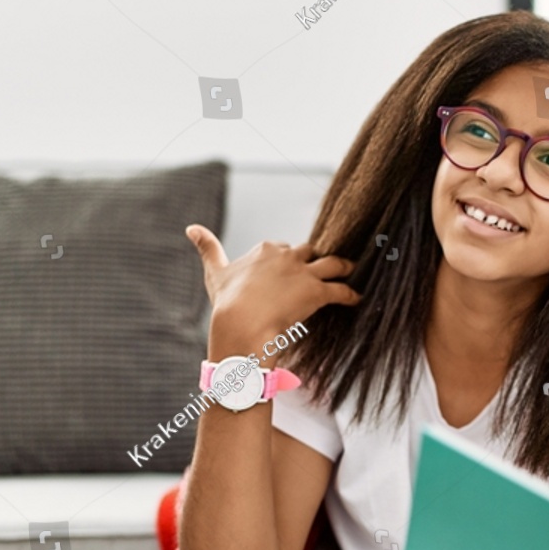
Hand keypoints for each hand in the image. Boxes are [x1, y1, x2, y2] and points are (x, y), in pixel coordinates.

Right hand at [185, 225, 360, 354]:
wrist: (240, 322)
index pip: (282, 248)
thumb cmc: (227, 301)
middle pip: (309, 252)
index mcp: (266, 249)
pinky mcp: (317, 292)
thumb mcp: (216, 272)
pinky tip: (358, 298)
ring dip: (344, 267)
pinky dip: (351, 294)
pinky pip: (341, 290)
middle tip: (324, 267)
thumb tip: (190, 227)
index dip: (287, 260)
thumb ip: (207, 248)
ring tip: (351, 270)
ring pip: (332, 263)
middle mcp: (287, 256)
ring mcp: (304, 273)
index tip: (290, 269)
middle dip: (315, 260)